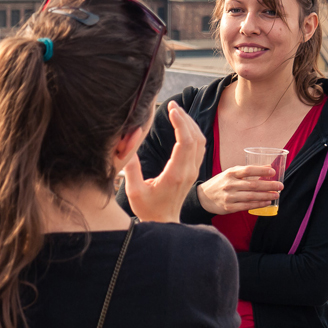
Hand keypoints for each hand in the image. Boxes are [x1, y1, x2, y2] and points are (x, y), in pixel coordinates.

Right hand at [123, 101, 205, 222]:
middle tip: (172, 104)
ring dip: (190, 124)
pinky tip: (182, 125)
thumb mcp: (134, 191)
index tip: (171, 109)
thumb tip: (127, 143)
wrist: (164, 223)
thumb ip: (131, 168)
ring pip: (200, 141)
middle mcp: (188, 171)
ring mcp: (193, 171)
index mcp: (176, 174)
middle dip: (185, 118)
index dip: (180, 123)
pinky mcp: (192, 171)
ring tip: (177, 111)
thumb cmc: (148, 209)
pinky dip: (193, 132)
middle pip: (195, 137)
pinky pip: (199, 147)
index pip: (186, 142)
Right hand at [196, 163, 282, 215]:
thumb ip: (247, 171)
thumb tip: (268, 167)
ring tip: (276, 195)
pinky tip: (267, 202)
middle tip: (280, 186)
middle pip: (252, 184)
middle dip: (269, 185)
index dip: (261, 170)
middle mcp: (230, 184)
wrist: (203, 197)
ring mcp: (229, 196)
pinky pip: (246, 206)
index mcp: (230, 173)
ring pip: (251, 196)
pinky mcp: (229, 207)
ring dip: (265, 196)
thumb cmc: (221, 183)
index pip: (247, 170)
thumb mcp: (231, 173)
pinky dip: (258, 204)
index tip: (273, 171)